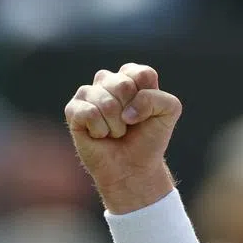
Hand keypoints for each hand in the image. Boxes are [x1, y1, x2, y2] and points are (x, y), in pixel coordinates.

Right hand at [64, 63, 178, 212]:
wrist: (133, 168)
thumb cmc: (149, 138)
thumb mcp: (169, 112)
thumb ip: (158, 99)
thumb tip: (126, 112)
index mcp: (131, 75)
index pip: (142, 74)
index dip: (147, 99)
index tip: (147, 113)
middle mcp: (108, 80)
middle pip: (123, 86)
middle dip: (131, 113)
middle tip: (129, 124)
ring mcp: (88, 93)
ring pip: (106, 102)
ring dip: (116, 126)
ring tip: (115, 132)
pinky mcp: (73, 109)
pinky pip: (89, 113)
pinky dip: (100, 131)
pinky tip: (100, 134)